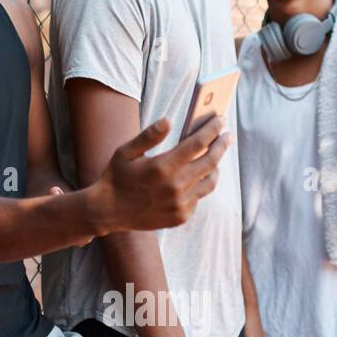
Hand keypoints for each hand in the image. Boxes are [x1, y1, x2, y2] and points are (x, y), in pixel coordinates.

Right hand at [96, 117, 231, 233]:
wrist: (108, 212)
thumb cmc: (116, 177)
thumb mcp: (125, 152)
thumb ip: (148, 136)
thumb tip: (168, 121)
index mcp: (162, 167)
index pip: (197, 143)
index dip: (212, 129)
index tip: (221, 119)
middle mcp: (175, 186)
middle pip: (210, 161)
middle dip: (221, 145)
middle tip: (228, 135)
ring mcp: (179, 204)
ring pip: (210, 181)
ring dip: (216, 166)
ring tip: (215, 156)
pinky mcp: (180, 216)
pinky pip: (199, 197)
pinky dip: (201, 184)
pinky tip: (196, 177)